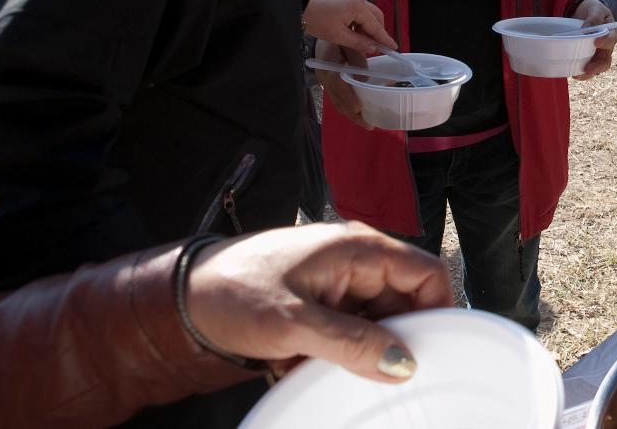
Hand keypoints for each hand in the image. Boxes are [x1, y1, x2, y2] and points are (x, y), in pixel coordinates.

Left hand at [186, 222, 453, 381]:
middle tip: (364, 368)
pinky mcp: (321, 301)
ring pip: (375, 321)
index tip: (432, 353)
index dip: (438, 312)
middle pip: (404, 302)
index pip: (427, 273)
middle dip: (388, 340)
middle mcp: (355, 259)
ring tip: (316, 361)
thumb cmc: (230, 292)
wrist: (179, 297)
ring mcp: (338, 280)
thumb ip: (352, 342)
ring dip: (355, 349)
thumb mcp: (294, 323)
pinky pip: (348, 329)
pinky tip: (300, 361)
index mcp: (359, 248)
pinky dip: (333, 351)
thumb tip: (403, 363)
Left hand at [303, 0, 396, 55]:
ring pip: (368, 13)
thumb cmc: (316, 19)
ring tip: (362, 40)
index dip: (385, 39)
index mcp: (358, 7)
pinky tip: (353, 31)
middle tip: (376, 46)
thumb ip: (358, 42)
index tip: (394, 48)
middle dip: (378, 31)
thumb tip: (372, 48)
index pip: (376, 26)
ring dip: (368, 26)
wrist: (298, 2)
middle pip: (376, 16)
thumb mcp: (337, 35)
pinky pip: (359, 10)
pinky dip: (360, 21)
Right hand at [315, 39, 373, 129]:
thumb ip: (356, 57)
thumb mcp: (347, 43)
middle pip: (337, 100)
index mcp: (328, 66)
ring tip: (368, 124)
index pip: (336, 84)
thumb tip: (364, 78)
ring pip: (339, 103)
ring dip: (352, 115)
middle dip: (352, 114)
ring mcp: (328, 84)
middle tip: (368, 125)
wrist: (328, 35)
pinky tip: (361, 115)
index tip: (357, 109)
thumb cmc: (339, 38)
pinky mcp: (332, 86)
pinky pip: (340, 100)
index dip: (347, 97)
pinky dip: (350, 108)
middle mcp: (325, 78)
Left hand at [572, 0, 616, 80]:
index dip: (606, 42)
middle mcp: (605, 47)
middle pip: (605, 61)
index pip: (612, 40)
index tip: (596, 42)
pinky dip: (578, 71)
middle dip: (597, 67)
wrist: (582, 11)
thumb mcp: (595, 8)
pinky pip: (584, 67)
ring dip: (587, 73)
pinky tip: (570, 72)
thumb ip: (593, 17)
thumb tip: (586, 29)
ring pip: (595, 68)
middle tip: (588, 68)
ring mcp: (595, 53)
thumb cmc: (592, 9)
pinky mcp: (585, 56)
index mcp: (611, 33)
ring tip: (576, 74)